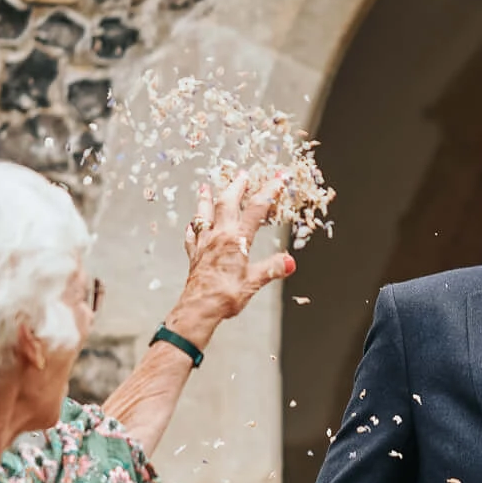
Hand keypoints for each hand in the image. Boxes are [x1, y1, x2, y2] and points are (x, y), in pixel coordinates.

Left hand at [166, 173, 297, 344]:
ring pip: (204, 214)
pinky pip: (192, 235)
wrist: (198, 309)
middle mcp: (219, 236)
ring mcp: (204, 244)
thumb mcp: (254, 282)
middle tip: (242, 174)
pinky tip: (192, 224)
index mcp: (236, 240)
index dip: (269, 192)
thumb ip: (272, 268)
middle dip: (236, 186)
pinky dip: (193, 226)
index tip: (278, 178)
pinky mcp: (194, 255)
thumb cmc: (225, 296)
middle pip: (227, 203)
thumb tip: (290, 262)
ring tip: (206, 187)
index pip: (256, 209)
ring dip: (207, 199)